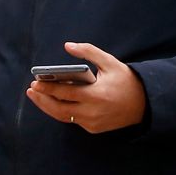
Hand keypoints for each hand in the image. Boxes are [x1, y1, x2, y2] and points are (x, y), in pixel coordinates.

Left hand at [26, 42, 145, 133]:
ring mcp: (92, 123)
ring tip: (37, 96)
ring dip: (48, 107)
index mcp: (96, 95)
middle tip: (31, 90)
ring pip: (63, 117)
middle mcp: (92, 112)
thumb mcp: (109, 62)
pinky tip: (53, 101)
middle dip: (42, 99)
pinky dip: (61, 111)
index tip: (34, 82)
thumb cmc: (125, 80)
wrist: (144, 104)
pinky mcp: (93, 129)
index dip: (48, 88)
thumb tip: (67, 45)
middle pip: (59, 109)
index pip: (65, 93)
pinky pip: (72, 120)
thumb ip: (88, 52)